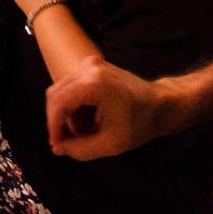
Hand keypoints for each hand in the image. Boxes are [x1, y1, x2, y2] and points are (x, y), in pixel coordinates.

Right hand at [45, 56, 164, 161]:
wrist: (159, 104)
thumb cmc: (140, 123)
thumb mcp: (110, 145)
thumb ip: (80, 149)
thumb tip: (57, 148)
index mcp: (94, 83)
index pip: (58, 103)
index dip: (53, 126)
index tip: (57, 145)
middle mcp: (89, 67)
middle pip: (56, 95)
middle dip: (59, 121)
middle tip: (69, 141)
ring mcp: (90, 64)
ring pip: (62, 91)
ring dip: (67, 114)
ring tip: (85, 131)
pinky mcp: (92, 66)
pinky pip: (71, 87)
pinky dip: (74, 106)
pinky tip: (89, 120)